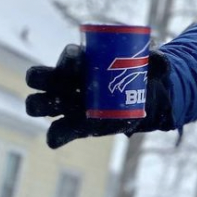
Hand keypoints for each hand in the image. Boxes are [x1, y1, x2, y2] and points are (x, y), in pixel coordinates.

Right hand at [25, 45, 172, 148]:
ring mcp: (68, 104)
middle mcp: (68, 81)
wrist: (145, 104)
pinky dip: (54, 136)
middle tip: (56, 87)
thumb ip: (158, 62)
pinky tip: (54, 139)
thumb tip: (158, 60)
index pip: (68, 57)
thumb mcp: (154, 69)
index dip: (67, 60)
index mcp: (85, 62)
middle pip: (41, 78)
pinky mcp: (74, 125)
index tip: (77, 64)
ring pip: (40, 103)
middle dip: (40, 79)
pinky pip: (58, 131)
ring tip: (48, 110)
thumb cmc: (142, 79)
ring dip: (38, 105)